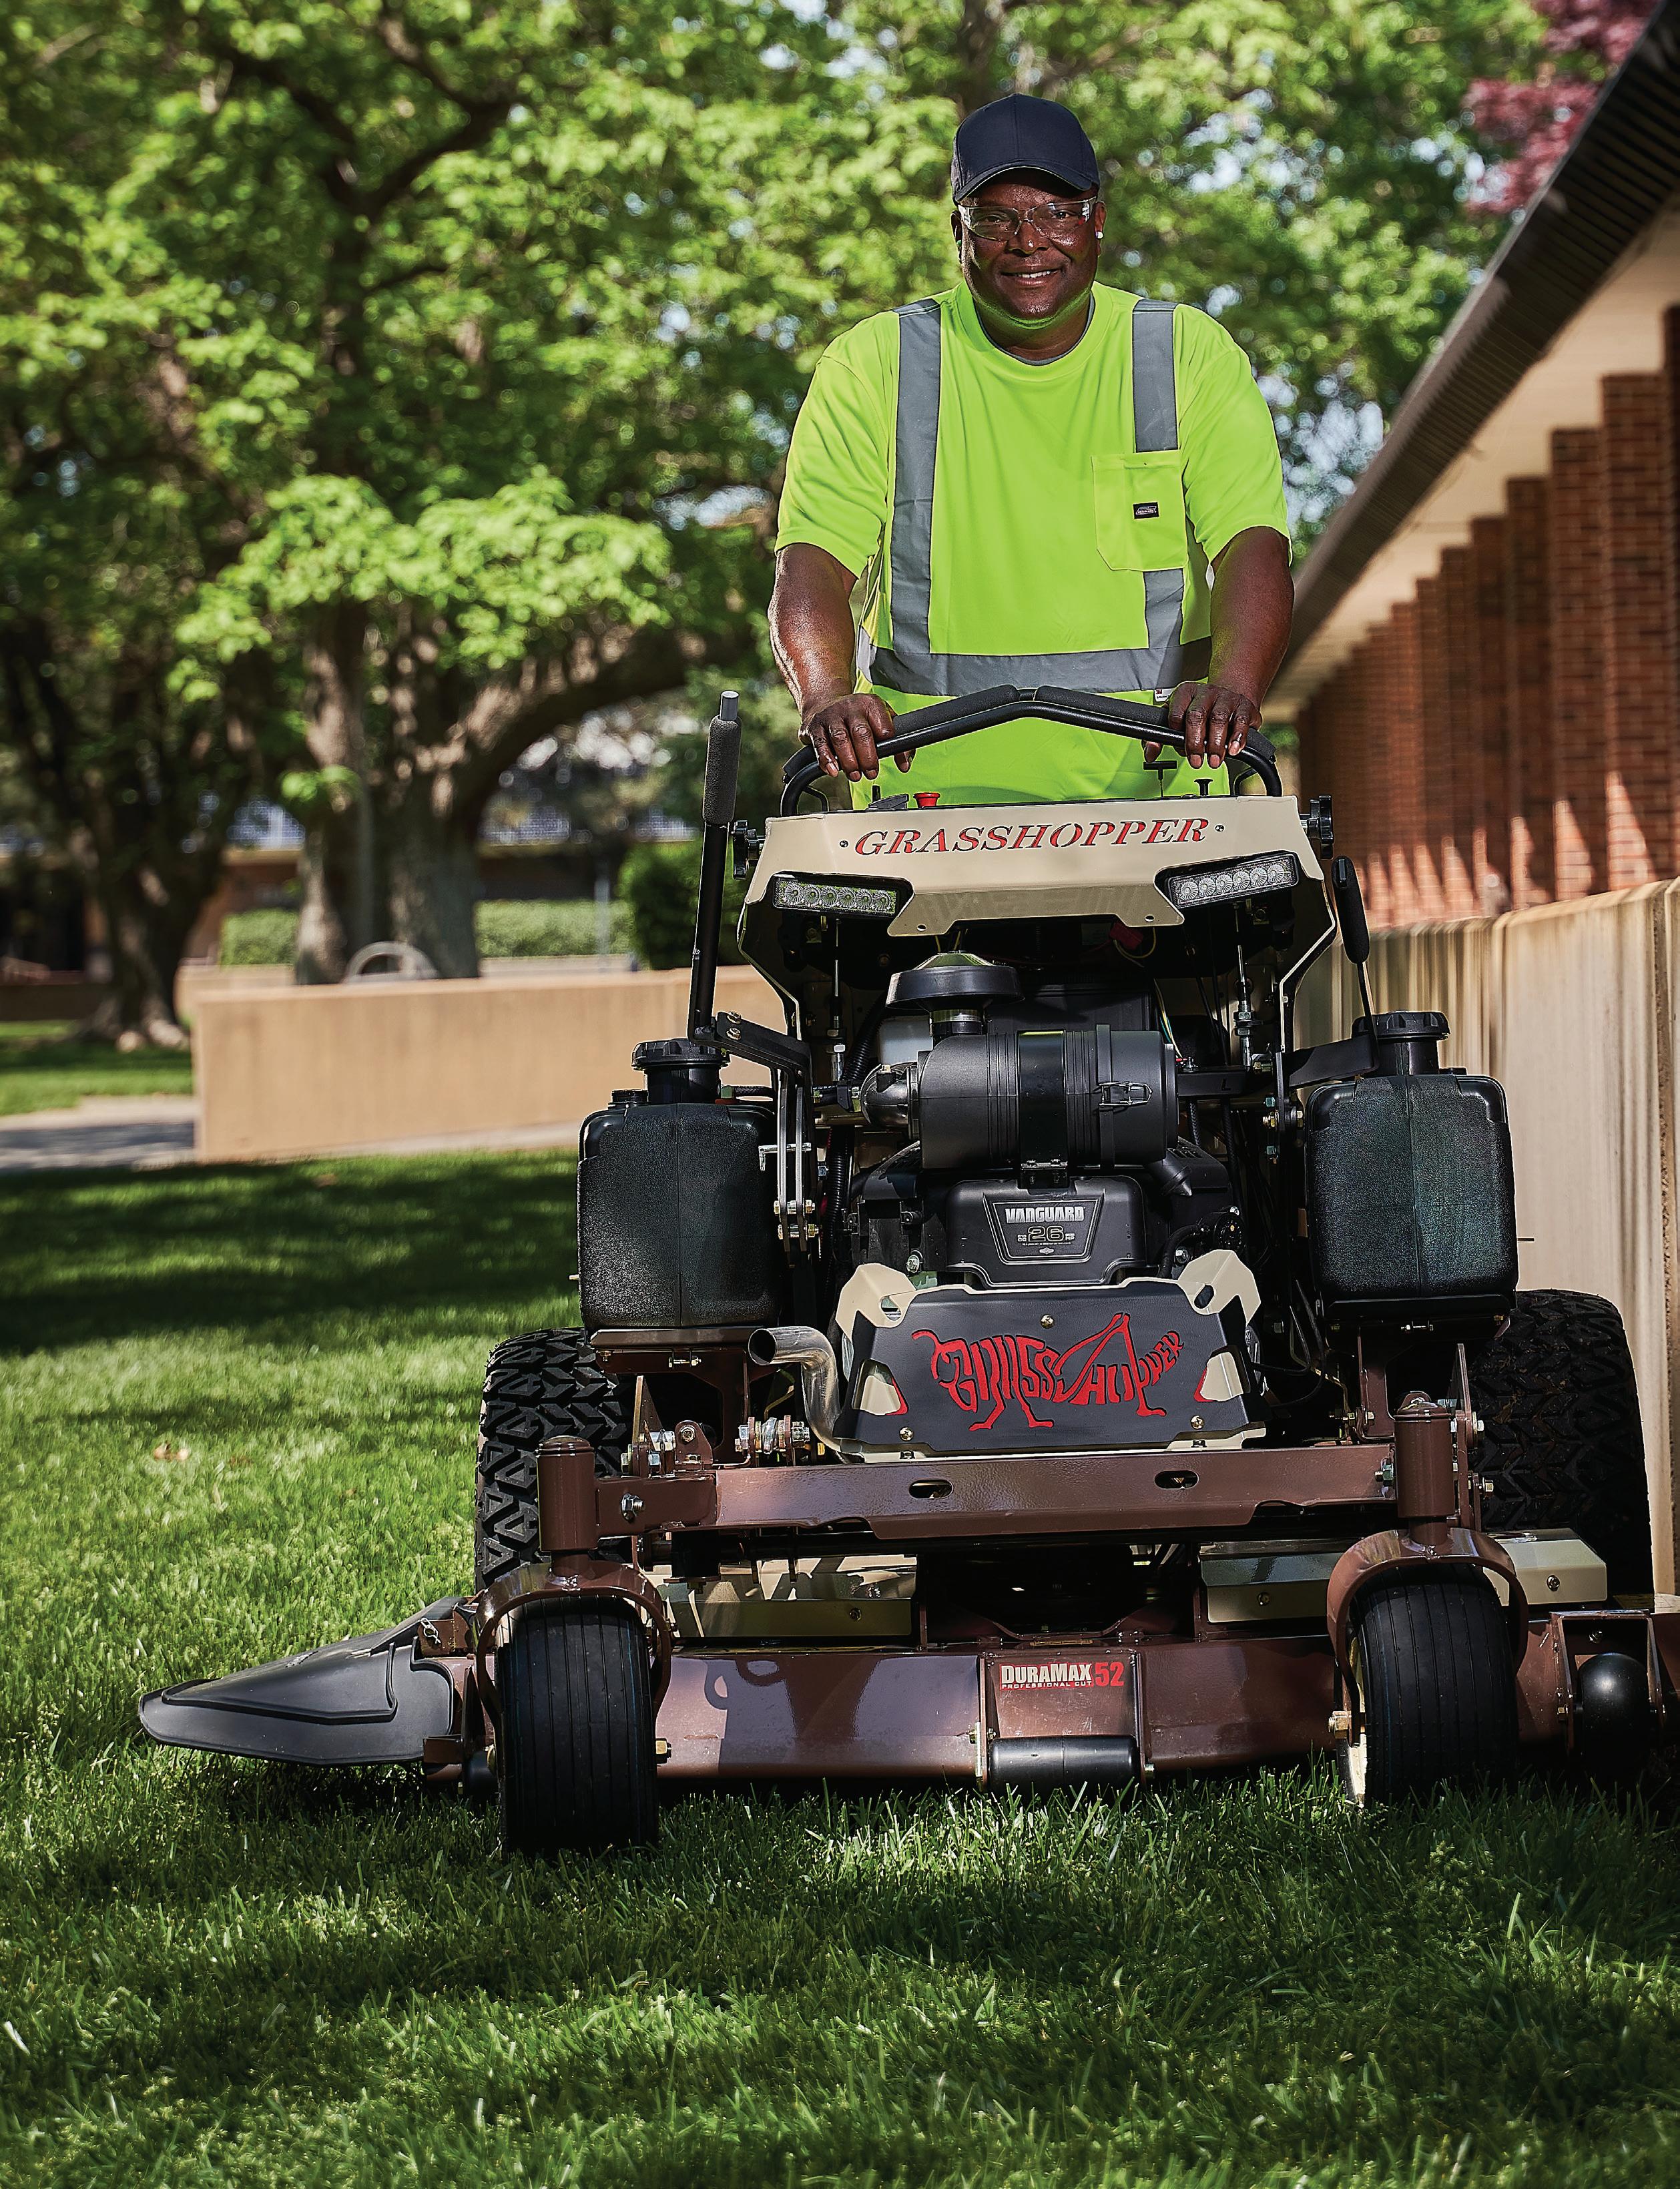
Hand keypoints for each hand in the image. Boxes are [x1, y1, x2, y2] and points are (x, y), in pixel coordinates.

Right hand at [800, 691, 907, 780]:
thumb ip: (897, 742)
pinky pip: (820, 744)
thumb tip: (905, 765)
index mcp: (871, 704)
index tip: (890, 756)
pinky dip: (826, 759)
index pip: (884, 727)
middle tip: (871, 773)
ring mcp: (831, 716)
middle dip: (868, 758)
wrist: (824, 703)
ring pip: (841, 739)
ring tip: (855, 775)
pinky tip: (833, 770)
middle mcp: (851, 707)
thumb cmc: (857, 717)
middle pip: (861, 734)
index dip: (889, 745)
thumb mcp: (880, 720)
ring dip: (849, 762)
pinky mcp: (815, 727)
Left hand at [1144, 680, 1261, 769]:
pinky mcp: (1243, 706)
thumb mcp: (1175, 718)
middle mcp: (1205, 692)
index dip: (1177, 734)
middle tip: (1196, 761)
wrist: (1229, 694)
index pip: (1176, 714)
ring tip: (1214, 760)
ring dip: (1215, 744)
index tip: (1180, 749)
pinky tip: (1232, 750)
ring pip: (1219, 718)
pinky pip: (1240, 721)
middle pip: (1196, 715)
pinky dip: (1237, 738)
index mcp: (1184, 693)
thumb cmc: (1199, 710)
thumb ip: (1158, 737)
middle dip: (1195, 742)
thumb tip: (1149, 754)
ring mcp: (1225, 697)